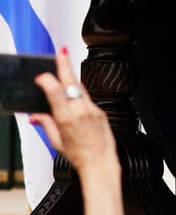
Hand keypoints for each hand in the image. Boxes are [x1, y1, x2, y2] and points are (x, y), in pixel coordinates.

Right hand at [30, 50, 114, 178]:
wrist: (100, 162)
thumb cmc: (78, 155)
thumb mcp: (56, 141)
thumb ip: (46, 125)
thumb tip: (34, 116)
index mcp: (67, 119)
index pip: (57, 94)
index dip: (49, 82)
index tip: (42, 75)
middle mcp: (81, 112)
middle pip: (72, 84)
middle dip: (65, 66)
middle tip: (62, 52)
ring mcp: (93, 110)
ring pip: (81, 89)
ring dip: (72, 77)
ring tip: (65, 65)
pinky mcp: (101, 112)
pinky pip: (88, 98)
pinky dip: (79, 94)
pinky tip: (74, 92)